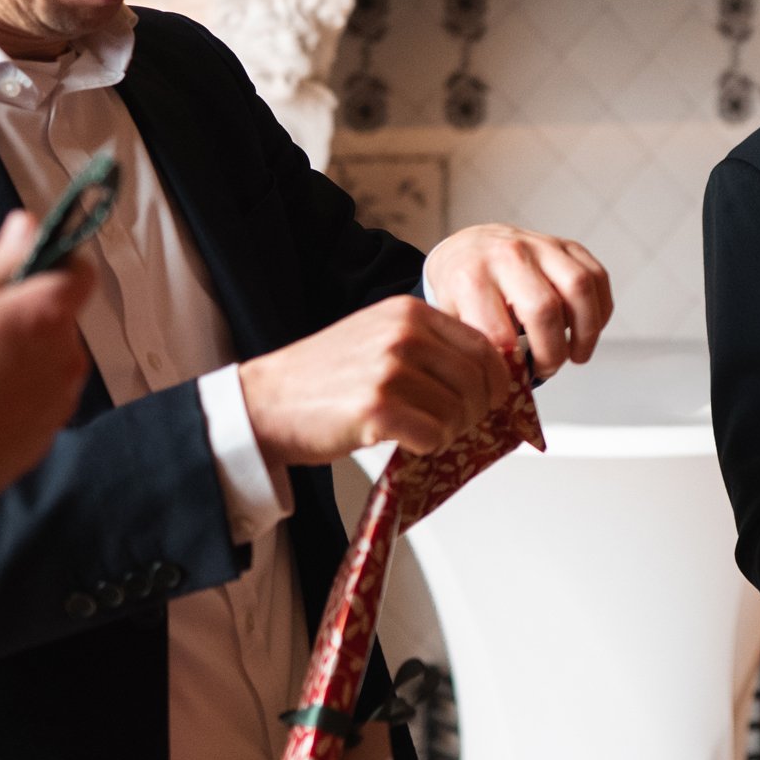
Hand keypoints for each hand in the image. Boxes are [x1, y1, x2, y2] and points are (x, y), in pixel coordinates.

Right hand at [0, 210, 94, 519]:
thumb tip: (27, 225)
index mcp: (46, 314)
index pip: (79, 272)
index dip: (56, 263)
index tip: (27, 265)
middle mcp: (67, 356)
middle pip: (61, 320)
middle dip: (27, 316)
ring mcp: (61, 399)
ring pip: (50, 361)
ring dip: (22, 358)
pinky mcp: (47, 435)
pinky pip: (39, 400)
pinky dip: (16, 396)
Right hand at [239, 297, 515, 464]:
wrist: (263, 403)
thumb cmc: (322, 378)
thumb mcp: (380, 339)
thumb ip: (430, 347)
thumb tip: (490, 377)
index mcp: (409, 312)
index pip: (484, 348)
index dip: (496, 382)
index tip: (489, 401)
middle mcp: (404, 334)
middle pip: (480, 382)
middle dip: (477, 412)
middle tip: (455, 426)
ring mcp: (390, 369)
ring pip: (460, 412)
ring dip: (448, 432)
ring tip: (419, 431)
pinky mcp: (378, 408)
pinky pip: (434, 435)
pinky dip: (426, 447)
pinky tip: (403, 441)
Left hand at [422, 225, 612, 377]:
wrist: (469, 246)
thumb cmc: (462, 287)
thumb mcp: (451, 318)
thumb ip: (473, 347)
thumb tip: (501, 386)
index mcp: (472, 278)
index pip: (500, 334)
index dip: (513, 367)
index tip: (515, 381)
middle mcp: (508, 255)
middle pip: (544, 309)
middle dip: (552, 352)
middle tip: (546, 369)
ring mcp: (541, 245)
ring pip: (579, 288)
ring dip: (586, 331)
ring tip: (577, 355)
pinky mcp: (566, 245)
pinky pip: (597, 276)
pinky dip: (600, 310)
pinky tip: (587, 328)